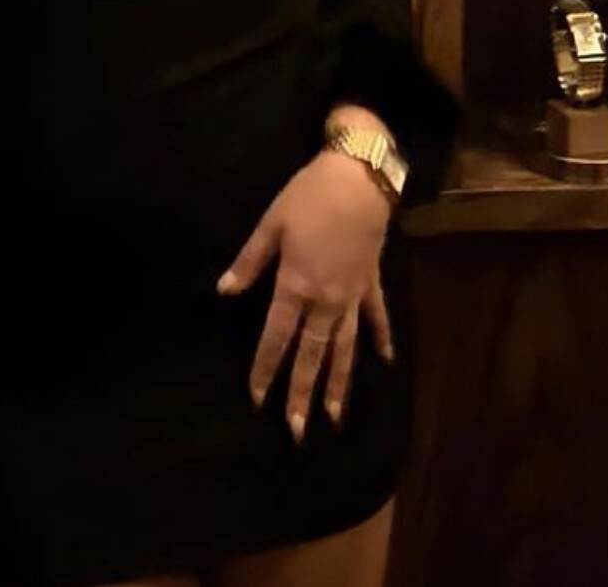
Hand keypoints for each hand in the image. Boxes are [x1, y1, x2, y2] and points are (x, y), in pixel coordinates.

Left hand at [216, 149, 394, 443]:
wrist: (360, 177)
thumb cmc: (309, 195)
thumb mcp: (271, 224)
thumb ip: (248, 262)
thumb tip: (223, 292)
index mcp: (295, 285)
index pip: (276, 337)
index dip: (265, 369)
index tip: (258, 400)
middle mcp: (325, 300)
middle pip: (312, 354)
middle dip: (302, 392)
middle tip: (297, 430)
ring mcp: (352, 295)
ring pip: (344, 347)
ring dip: (339, 382)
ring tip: (335, 417)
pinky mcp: (372, 282)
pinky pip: (376, 318)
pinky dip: (380, 340)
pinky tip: (384, 362)